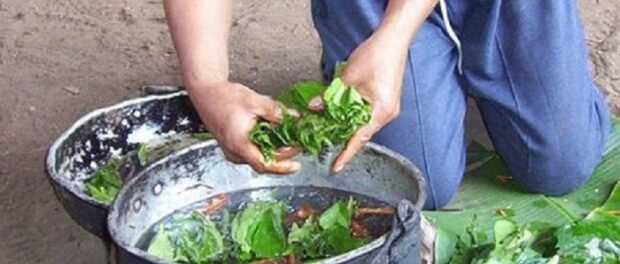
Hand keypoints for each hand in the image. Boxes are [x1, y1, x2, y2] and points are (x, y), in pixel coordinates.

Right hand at [187, 81, 300, 173]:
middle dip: (283, 154)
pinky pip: (252, 151)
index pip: (263, 164)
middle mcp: (234, 151)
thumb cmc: (223, 97)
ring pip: (258, 156)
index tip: (296, 165)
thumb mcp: (253, 101)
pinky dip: (265, 146)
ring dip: (275, 150)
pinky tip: (274, 136)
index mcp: (239, 143)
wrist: (206, 93)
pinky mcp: (233, 147)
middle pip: (264, 161)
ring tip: (289, 139)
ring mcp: (232, 151)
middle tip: (299, 144)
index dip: (282, 167)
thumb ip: (273, 111)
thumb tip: (291, 117)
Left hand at [331, 33, 407, 172]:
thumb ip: (331, 96)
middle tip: (322, 144)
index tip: (335, 167)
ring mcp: (388, 107)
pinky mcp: (385, 100)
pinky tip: (340, 113)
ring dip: (346, 125)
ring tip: (327, 128)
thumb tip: (314, 108)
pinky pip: (366, 114)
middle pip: (361, 133)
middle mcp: (387, 113)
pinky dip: (353, 116)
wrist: (392, 41)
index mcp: (380, 111)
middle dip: (342, 139)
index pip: (359, 138)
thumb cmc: (375, 56)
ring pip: (363, 123)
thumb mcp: (348, 78)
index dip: (346, 154)